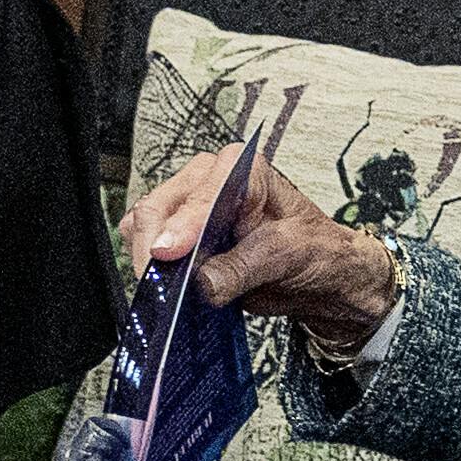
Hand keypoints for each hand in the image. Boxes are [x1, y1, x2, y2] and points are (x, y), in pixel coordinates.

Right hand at [122, 147, 396, 353]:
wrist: (318, 275)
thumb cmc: (314, 251)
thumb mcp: (288, 256)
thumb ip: (244, 267)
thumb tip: (202, 283)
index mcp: (240, 168)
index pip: (200, 195)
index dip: (181, 227)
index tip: (166, 255)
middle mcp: (207, 180)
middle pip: (158, 207)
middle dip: (153, 249)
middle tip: (158, 289)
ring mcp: (189, 208)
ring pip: (142, 227)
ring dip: (146, 261)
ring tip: (164, 292)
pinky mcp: (178, 237)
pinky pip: (144, 248)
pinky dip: (148, 269)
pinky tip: (166, 288)